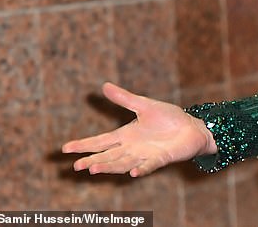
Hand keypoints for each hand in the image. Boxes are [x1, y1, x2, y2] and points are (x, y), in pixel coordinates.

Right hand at [62, 82, 215, 177]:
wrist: (192, 127)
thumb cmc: (168, 118)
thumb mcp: (144, 105)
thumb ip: (124, 98)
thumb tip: (104, 85)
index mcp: (126, 135)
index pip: (100, 141)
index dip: (83, 145)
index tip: (65, 148)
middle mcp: (132, 148)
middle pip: (108, 156)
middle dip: (93, 161)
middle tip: (77, 166)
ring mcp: (145, 155)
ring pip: (122, 163)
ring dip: (109, 167)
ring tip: (94, 169)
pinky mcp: (161, 159)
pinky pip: (149, 166)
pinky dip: (141, 169)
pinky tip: (133, 172)